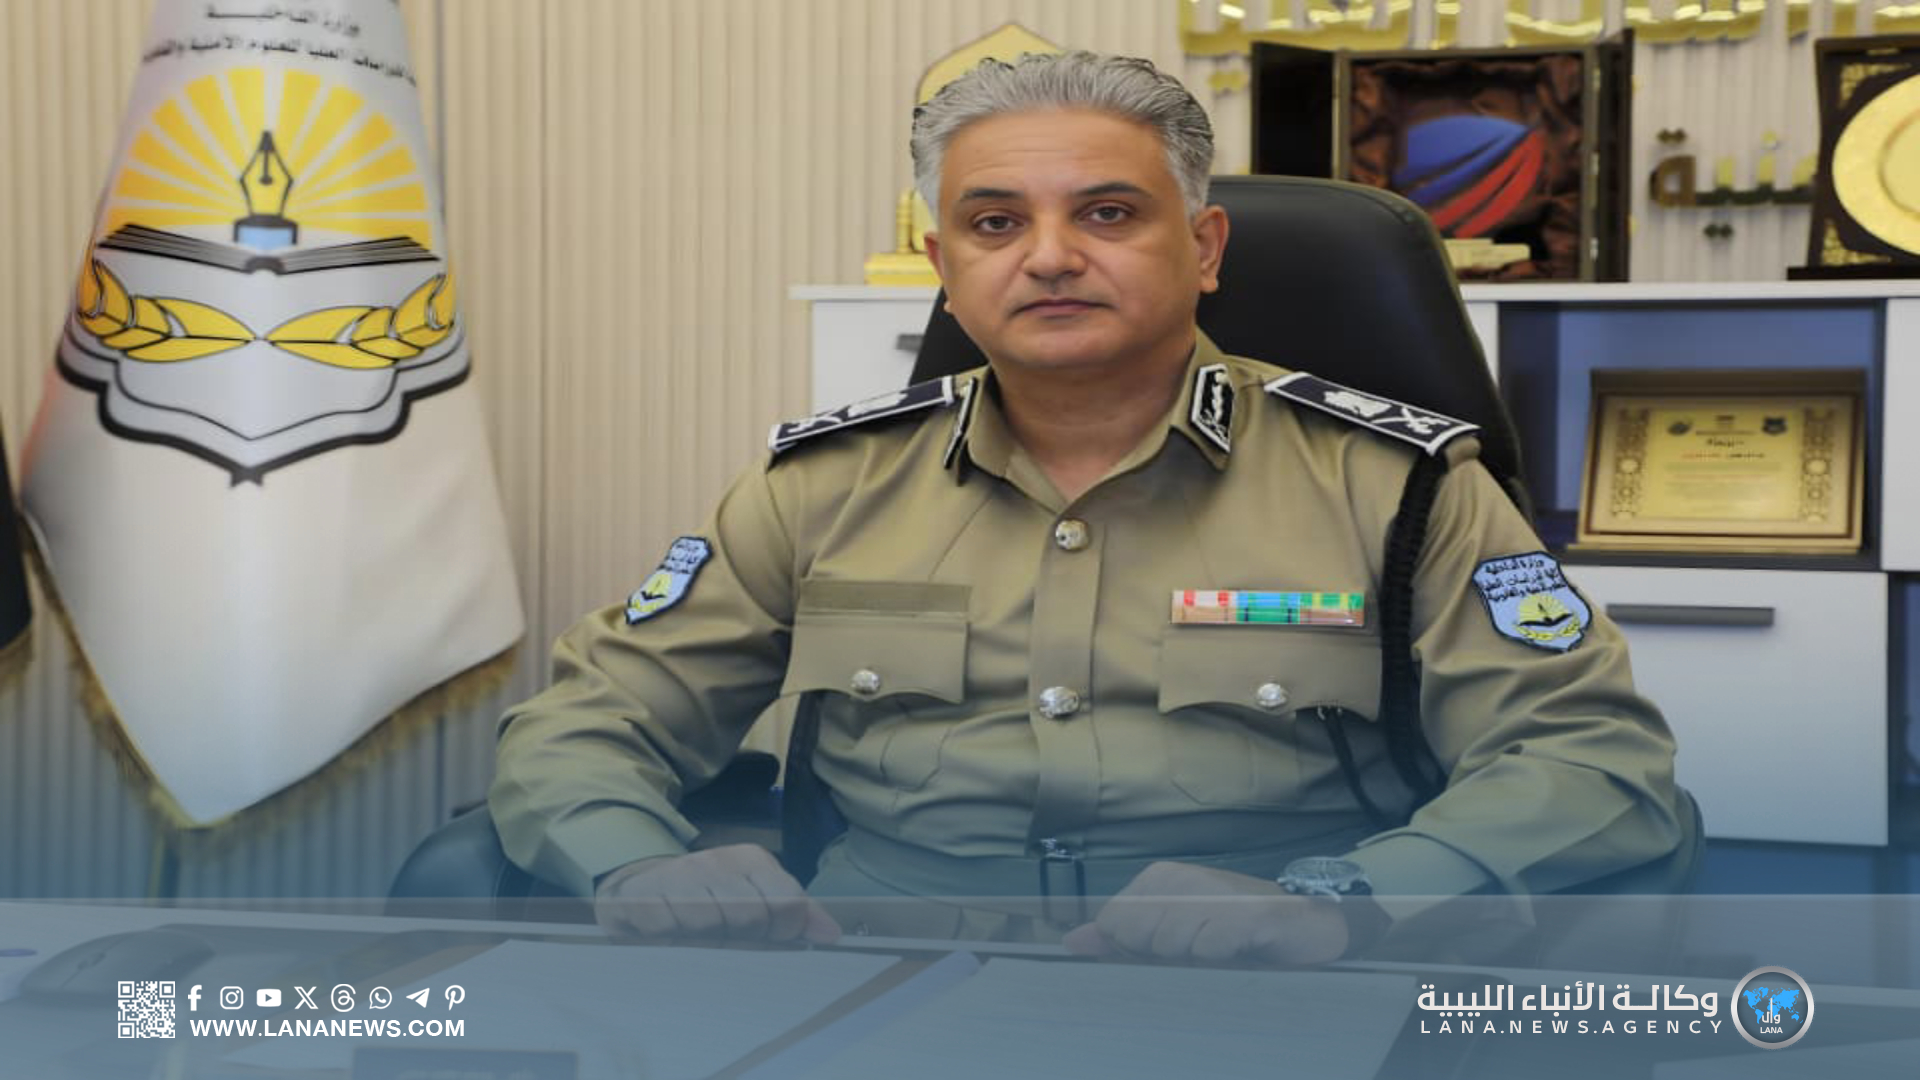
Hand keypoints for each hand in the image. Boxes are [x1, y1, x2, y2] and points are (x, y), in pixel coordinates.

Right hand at [593, 844, 841, 944]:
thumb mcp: (754, 897)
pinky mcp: (641, 896)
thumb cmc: (707, 899)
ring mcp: (677, 875)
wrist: (639, 886)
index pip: (787, 903)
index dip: (781, 932)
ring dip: (704, 942)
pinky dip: (670, 942)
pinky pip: (668, 932)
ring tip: (695, 936)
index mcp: (751, 860)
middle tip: (724, 937)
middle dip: (741, 939)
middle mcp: (716, 860)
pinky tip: (667, 933)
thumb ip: (795, 914)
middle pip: (751, 918)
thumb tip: (832, 935)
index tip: (766, 937)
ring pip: (710, 926)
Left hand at [1060, 861, 1348, 966]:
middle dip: (1164, 957)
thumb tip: (1074, 941)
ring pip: (1169, 944)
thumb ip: (1123, 939)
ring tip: (1222, 950)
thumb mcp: (1174, 938)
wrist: (1306, 929)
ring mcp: (1212, 891)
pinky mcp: (1245, 912)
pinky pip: (1208, 947)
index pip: (1114, 925)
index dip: (1138, 951)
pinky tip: (1239, 948)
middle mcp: (1180, 877)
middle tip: (1201, 951)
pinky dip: (1221, 957)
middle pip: (1136, 936)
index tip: (1174, 950)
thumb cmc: (1236, 936)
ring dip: (1195, 959)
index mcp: (1158, 879)